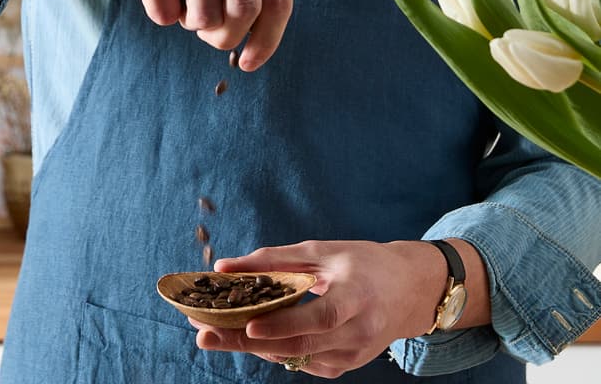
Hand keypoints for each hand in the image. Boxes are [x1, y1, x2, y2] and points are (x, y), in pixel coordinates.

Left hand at [188, 241, 448, 378]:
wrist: (411, 291)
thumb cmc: (363, 263)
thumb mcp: (323, 251)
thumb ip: (275, 259)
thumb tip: (226, 266)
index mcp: (358, 295)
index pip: (320, 317)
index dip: (285, 325)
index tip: (250, 326)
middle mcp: (359, 331)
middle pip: (299, 344)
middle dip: (247, 341)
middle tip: (205, 335)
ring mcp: (354, 354)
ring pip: (296, 358)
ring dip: (253, 348)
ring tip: (214, 336)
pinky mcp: (346, 365)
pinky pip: (303, 362)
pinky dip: (275, 350)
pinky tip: (250, 339)